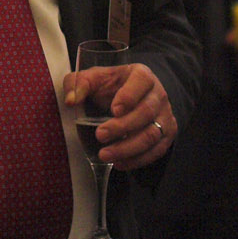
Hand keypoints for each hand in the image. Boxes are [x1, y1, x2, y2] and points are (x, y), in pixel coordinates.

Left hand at [62, 62, 176, 169]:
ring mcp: (164, 115)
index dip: (129, 96)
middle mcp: (158, 94)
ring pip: (152, 134)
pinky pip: (157, 150)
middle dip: (122, 127)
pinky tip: (119, 163)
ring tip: (105, 155)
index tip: (114, 110)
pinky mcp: (166, 134)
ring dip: (128, 148)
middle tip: (100, 135)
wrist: (134, 97)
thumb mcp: (94, 78)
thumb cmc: (112, 86)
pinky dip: (138, 160)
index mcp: (141, 75)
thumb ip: (78, 83)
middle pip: (146, 112)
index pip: (141, 81)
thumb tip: (71, 100)